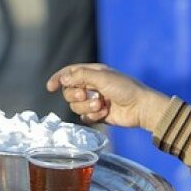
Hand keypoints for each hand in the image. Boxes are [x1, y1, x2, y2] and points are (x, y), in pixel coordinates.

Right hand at [46, 63, 170, 128]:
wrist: (140, 108)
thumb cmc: (124, 88)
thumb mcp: (102, 77)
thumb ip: (80, 76)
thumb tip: (63, 78)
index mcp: (92, 73)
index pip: (69, 73)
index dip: (58, 79)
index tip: (50, 87)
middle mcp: (91, 86)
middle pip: (69, 92)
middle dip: (76, 95)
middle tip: (87, 96)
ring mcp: (94, 101)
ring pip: (75, 106)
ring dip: (87, 106)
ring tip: (101, 105)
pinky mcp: (97, 114)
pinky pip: (84, 117)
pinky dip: (92, 116)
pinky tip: (104, 113)